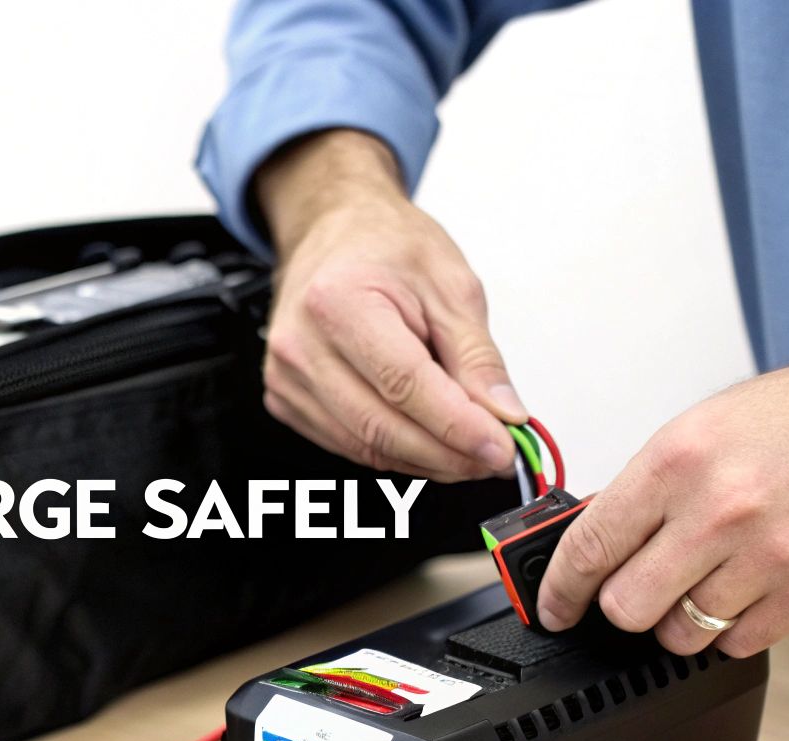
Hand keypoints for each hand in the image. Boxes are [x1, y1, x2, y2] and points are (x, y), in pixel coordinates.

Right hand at [254, 130, 523, 481]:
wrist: (334, 232)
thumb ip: (478, 356)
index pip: (404, 384)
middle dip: (448, 454)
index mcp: (339, 300)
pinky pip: (346, 445)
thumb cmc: (385, 246)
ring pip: (364, 447)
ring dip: (425, 459)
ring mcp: (287, 376)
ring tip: (468, 450)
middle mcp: (301, 343)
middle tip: (494, 457)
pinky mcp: (286, 398)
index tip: (501, 448)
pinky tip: (426, 438)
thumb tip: (502, 414)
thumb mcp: (450, 284)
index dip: (458, 427)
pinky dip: (394, 452)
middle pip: (381, 427)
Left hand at [537, 315, 788, 657]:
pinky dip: (728, 629)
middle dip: (619, 605)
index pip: (590, 547)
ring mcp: (770, 556)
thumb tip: (593, 543)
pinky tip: (740, 594)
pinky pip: (737, 642)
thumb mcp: (703, 427)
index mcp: (679, 461)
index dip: (559, 590)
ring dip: (677, 619)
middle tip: (632, 591)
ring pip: (680, 633)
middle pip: (626, 606)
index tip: (553, 607)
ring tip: (697, 585)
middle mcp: (721, 510)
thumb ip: (646, 487)